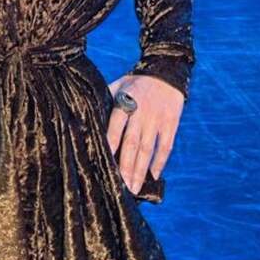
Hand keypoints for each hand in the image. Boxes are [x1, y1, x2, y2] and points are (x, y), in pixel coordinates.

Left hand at [106, 73, 183, 195]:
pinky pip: (166, 146)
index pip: (116, 126)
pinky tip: (154, 176)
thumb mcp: (118, 85)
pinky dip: (160, 162)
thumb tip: (88, 120)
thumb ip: (106, 101)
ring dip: (141, 170)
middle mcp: (141, 112)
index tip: (105, 164)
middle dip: (126, 167)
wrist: (165, 71)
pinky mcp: (171, 123)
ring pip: (148, 148)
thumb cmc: (135, 82)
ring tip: (135, 188)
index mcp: (125, 102)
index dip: (111, 145)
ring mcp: (157, 118)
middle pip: (132, 143)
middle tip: (122, 188)